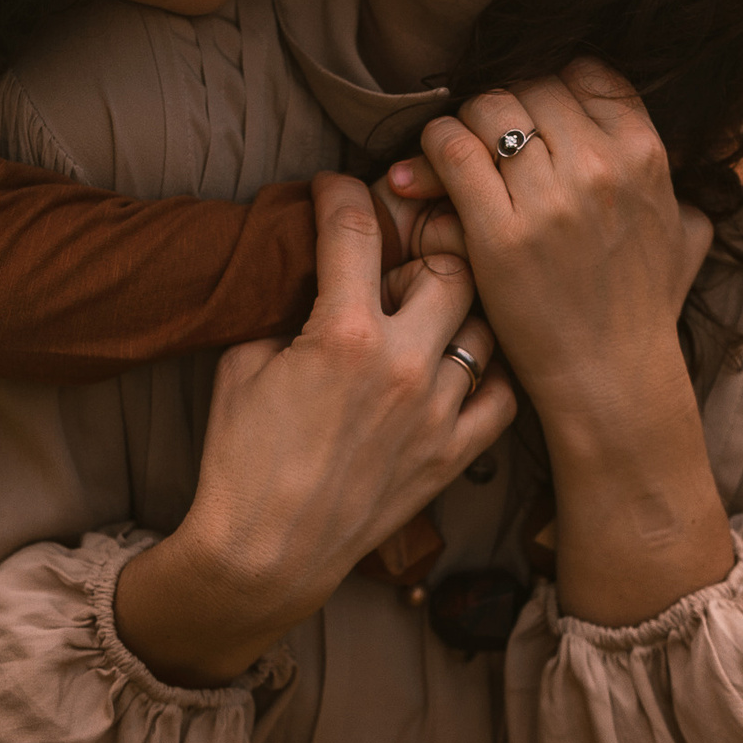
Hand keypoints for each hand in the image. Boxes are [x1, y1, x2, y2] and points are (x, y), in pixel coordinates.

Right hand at [113, 176, 515, 686]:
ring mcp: (437, 412)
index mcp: (343, 334)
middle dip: (422, 247)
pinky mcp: (453, 455)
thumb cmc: (240, 461)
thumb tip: (313, 272)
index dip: (341, 192)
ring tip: (427, 313)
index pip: (356, 227)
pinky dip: (487, 372)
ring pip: (484, 325)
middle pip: (448, 265)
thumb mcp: (244, 363)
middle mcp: (403, 366)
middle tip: (396, 258)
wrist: (263, 555)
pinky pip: (501, 394)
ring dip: (459, 309)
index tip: (335, 188)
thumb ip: (286, 307)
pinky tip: (459, 366)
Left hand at [413, 63, 700, 434]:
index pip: (585, 73)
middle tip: (487, 135)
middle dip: (505, 104)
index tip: (535, 113)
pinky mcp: (499, 234)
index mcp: (645, 154)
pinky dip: (434, 148)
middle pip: (531, 85)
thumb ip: (694, 187)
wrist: (611, 377)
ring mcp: (550, 200)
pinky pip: (452, 151)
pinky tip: (430, 169)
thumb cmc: (644, 307)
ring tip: (457, 150)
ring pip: (487, 107)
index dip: (553, 85)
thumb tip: (727, 157)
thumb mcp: (687, 234)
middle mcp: (601, 167)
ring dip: (464, 122)